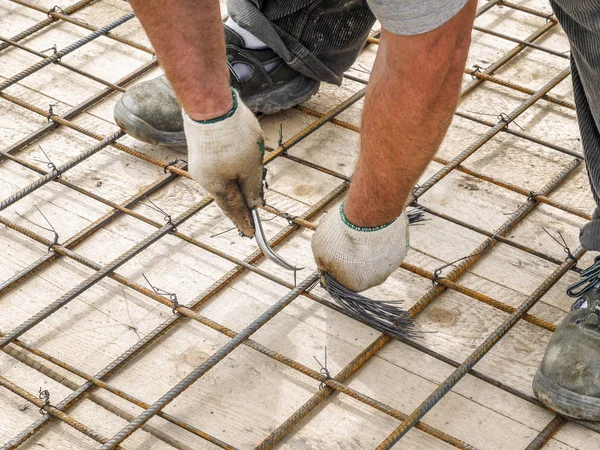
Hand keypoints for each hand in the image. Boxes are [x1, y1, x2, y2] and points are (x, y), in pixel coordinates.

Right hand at [183, 90, 263, 236]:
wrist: (209, 106)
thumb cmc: (233, 138)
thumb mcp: (251, 167)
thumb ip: (253, 187)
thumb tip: (255, 205)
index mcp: (218, 187)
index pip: (235, 210)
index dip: (244, 222)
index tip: (250, 234)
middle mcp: (205, 179)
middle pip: (226, 198)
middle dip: (237, 210)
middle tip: (245, 223)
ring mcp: (201, 163)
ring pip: (221, 183)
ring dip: (233, 192)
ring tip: (242, 202)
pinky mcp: (201, 149)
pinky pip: (217, 169)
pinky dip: (227, 176)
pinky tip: (232, 175)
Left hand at [311, 204, 408, 291]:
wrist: (369, 214)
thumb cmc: (340, 233)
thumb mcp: (320, 248)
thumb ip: (322, 262)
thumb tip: (323, 268)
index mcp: (355, 284)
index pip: (343, 279)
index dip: (337, 265)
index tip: (334, 251)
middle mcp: (376, 279)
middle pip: (362, 268)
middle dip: (355, 256)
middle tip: (348, 238)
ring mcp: (392, 264)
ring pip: (377, 256)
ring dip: (369, 246)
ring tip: (361, 229)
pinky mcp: (402, 249)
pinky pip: (389, 245)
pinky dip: (382, 237)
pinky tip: (374, 226)